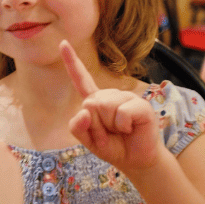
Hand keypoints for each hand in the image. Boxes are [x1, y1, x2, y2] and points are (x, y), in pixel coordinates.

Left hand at [61, 40, 162, 172]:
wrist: (136, 161)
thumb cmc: (112, 146)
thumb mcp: (88, 140)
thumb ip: (78, 127)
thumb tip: (85, 110)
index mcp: (96, 100)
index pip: (81, 78)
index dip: (71, 61)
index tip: (63, 42)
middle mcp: (110, 95)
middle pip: (90, 103)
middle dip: (96, 125)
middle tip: (109, 134)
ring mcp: (126, 97)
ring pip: (105, 107)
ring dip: (109, 127)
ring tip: (121, 132)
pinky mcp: (141, 105)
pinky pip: (122, 113)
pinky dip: (123, 126)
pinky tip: (131, 129)